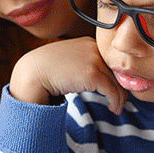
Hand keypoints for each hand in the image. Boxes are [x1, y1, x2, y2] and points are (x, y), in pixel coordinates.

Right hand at [9, 37, 126, 113]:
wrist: (32, 73)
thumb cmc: (46, 71)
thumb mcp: (69, 62)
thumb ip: (84, 65)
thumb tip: (97, 81)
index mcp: (89, 43)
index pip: (111, 62)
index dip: (117, 78)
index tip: (118, 91)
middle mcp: (93, 48)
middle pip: (117, 71)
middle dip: (121, 88)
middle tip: (121, 102)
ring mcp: (93, 59)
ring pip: (117, 81)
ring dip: (120, 98)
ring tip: (117, 108)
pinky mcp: (91, 73)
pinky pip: (111, 90)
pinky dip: (115, 101)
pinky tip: (113, 108)